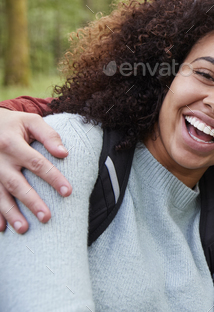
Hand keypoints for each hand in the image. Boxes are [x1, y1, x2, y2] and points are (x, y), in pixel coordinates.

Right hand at [0, 108, 70, 232]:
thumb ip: (48, 135)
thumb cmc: (13, 123)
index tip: (68, 192)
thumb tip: (64, 153)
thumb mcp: (30, 121)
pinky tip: (1, 230)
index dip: (53, 178)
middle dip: (31, 202)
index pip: (37, 164)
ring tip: (24, 229)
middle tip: (46, 217)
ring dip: (10, 214)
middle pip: (16, 184)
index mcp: (12, 143)